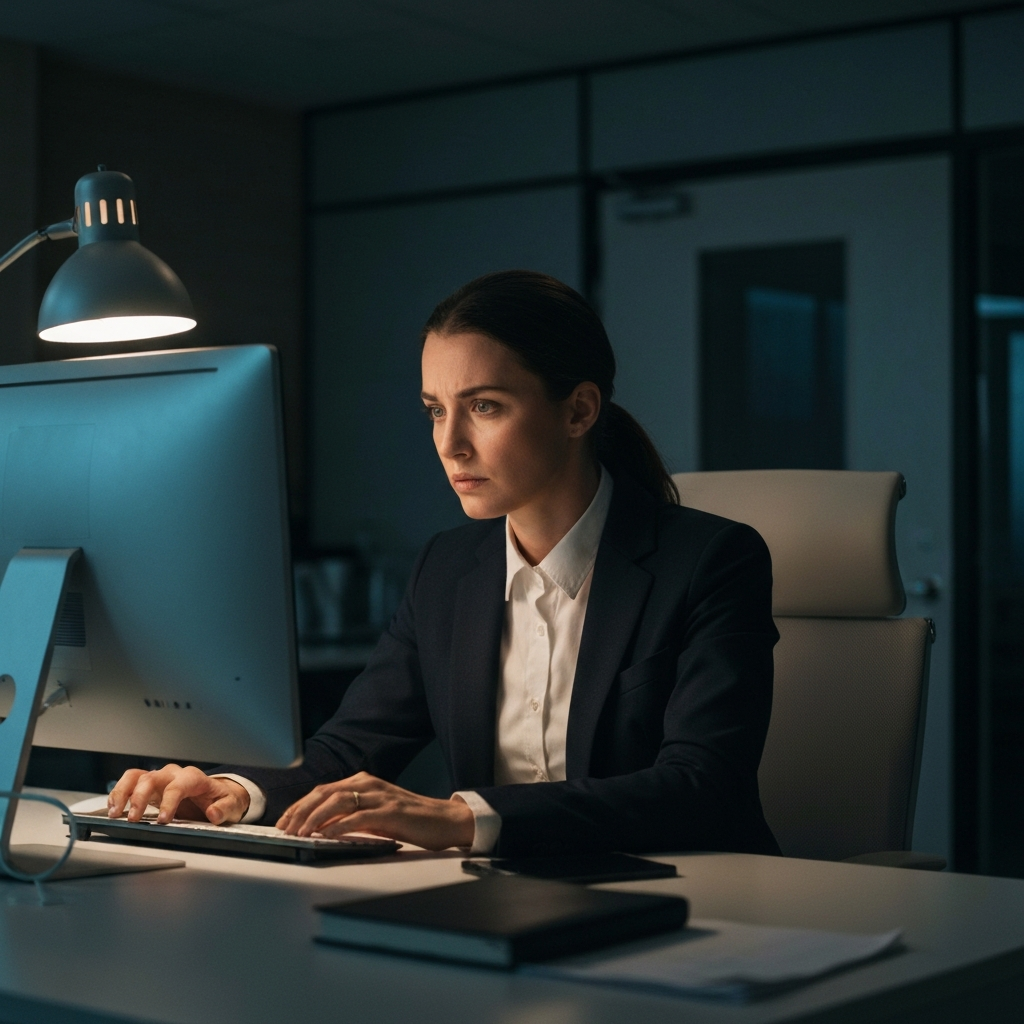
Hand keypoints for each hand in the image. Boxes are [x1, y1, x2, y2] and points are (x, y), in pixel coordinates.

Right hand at [106, 765, 249, 825]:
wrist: (217, 794)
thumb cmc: (221, 798)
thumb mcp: (231, 805)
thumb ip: (224, 808)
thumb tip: (214, 813)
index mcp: (194, 778)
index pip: (178, 786)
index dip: (169, 802)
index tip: (163, 820)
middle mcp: (174, 774)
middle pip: (152, 778)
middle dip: (139, 797)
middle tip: (132, 818)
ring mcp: (160, 779)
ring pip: (136, 776)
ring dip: (123, 793)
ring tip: (115, 812)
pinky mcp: (150, 786)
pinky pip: (130, 782)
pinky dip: (119, 793)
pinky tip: (113, 808)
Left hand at [276, 772, 473, 850]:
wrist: (444, 820)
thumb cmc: (409, 821)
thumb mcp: (374, 815)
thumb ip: (350, 816)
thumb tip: (319, 829)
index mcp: (363, 782)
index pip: (322, 791)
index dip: (300, 806)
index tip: (284, 822)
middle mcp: (368, 783)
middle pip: (325, 793)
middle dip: (301, 811)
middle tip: (285, 829)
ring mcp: (380, 795)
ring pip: (338, 801)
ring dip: (315, 818)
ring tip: (300, 833)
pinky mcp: (391, 810)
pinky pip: (359, 816)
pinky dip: (339, 826)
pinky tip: (326, 836)